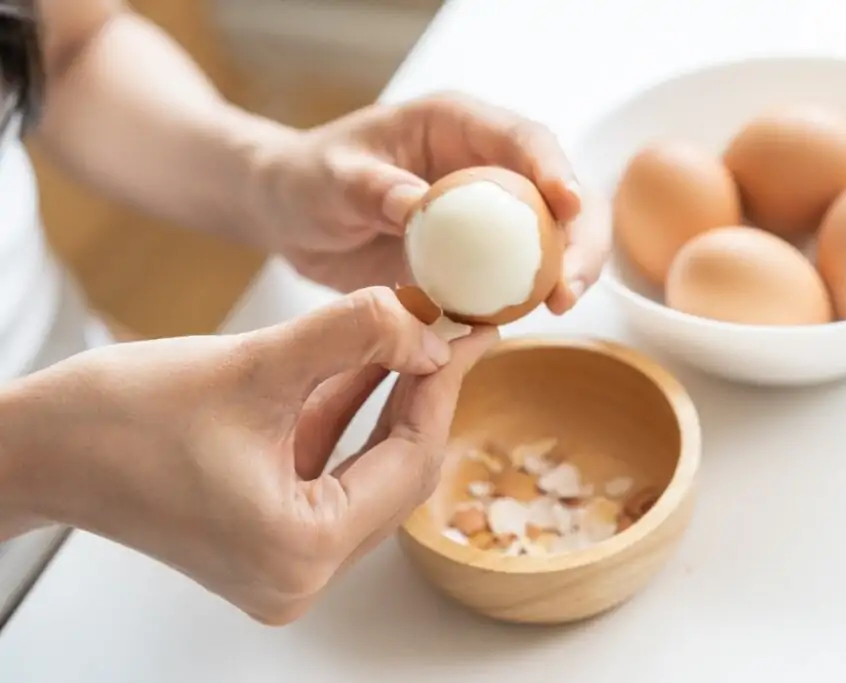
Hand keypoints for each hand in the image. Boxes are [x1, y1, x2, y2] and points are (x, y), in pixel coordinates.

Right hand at [2, 287, 496, 623]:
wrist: (32, 448)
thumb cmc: (115, 419)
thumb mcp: (252, 364)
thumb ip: (353, 335)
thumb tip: (426, 326)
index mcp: (299, 552)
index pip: (410, 460)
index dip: (443, 385)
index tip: (468, 330)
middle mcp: (297, 574)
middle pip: (395, 471)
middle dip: (421, 393)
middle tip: (449, 328)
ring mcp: (281, 559)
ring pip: (366, 468)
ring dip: (387, 399)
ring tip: (416, 334)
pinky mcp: (264, 533)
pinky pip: (328, 469)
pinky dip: (347, 415)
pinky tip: (370, 360)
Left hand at [250, 92, 611, 314]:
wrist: (291, 214)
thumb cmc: (307, 178)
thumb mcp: (332, 177)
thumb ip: (373, 188)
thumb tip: (421, 206)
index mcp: (457, 127)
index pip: (523, 140)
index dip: (554, 170)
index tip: (568, 206)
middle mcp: (483, 166)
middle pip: (557, 194)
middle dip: (578, 236)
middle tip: (568, 285)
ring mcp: (484, 216)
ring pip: (548, 238)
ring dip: (563, 271)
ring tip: (558, 306)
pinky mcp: (473, 258)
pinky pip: (511, 277)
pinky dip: (521, 299)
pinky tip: (514, 323)